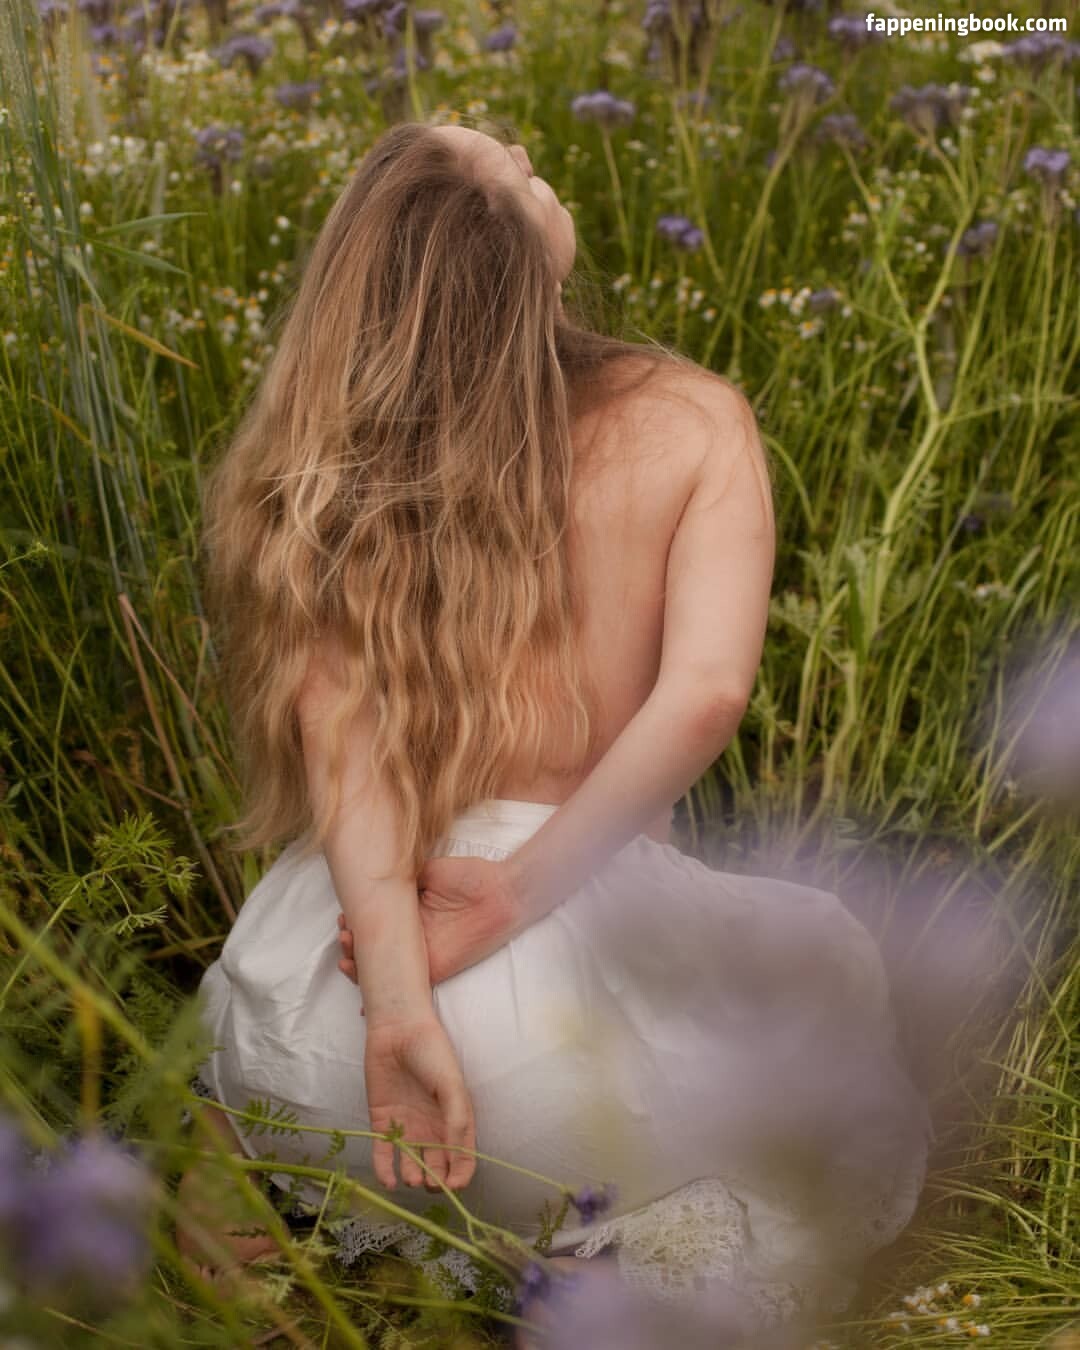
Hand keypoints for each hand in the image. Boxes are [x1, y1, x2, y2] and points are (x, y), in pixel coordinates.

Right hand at [338, 855, 519, 991]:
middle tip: (344, 936)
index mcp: (409, 915)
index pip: (375, 925)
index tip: (343, 919)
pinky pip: (406, 987)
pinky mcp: (434, 970)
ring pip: (383, 970)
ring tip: (347, 958)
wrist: (501, 892)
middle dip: (351, 948)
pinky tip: (362, 1000)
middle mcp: (411, 939)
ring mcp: (421, 956)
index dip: (355, 926)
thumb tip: (377, 878)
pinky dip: (384, 994)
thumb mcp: (430, 872)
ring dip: (359, 969)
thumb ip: (404, 878)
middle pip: (373, 950)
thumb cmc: (470, 877)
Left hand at [364, 1014, 476, 1191]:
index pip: (462, 1157)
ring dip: (413, 1177)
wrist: (398, 1030)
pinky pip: (384, 1154)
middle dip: (436, 1181)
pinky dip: (385, 1171)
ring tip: (412, 1178)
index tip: (455, 1186)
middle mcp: (432, 1127)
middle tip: (431, 1183)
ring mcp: (407, 1127)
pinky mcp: (382, 1123)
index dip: (461, 1175)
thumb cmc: (432, 1053)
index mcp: (455, 1119)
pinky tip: (389, 1181)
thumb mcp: (452, 1086)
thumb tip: (457, 1157)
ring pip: (411, 1163)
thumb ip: (457, 1120)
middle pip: (437, 1166)